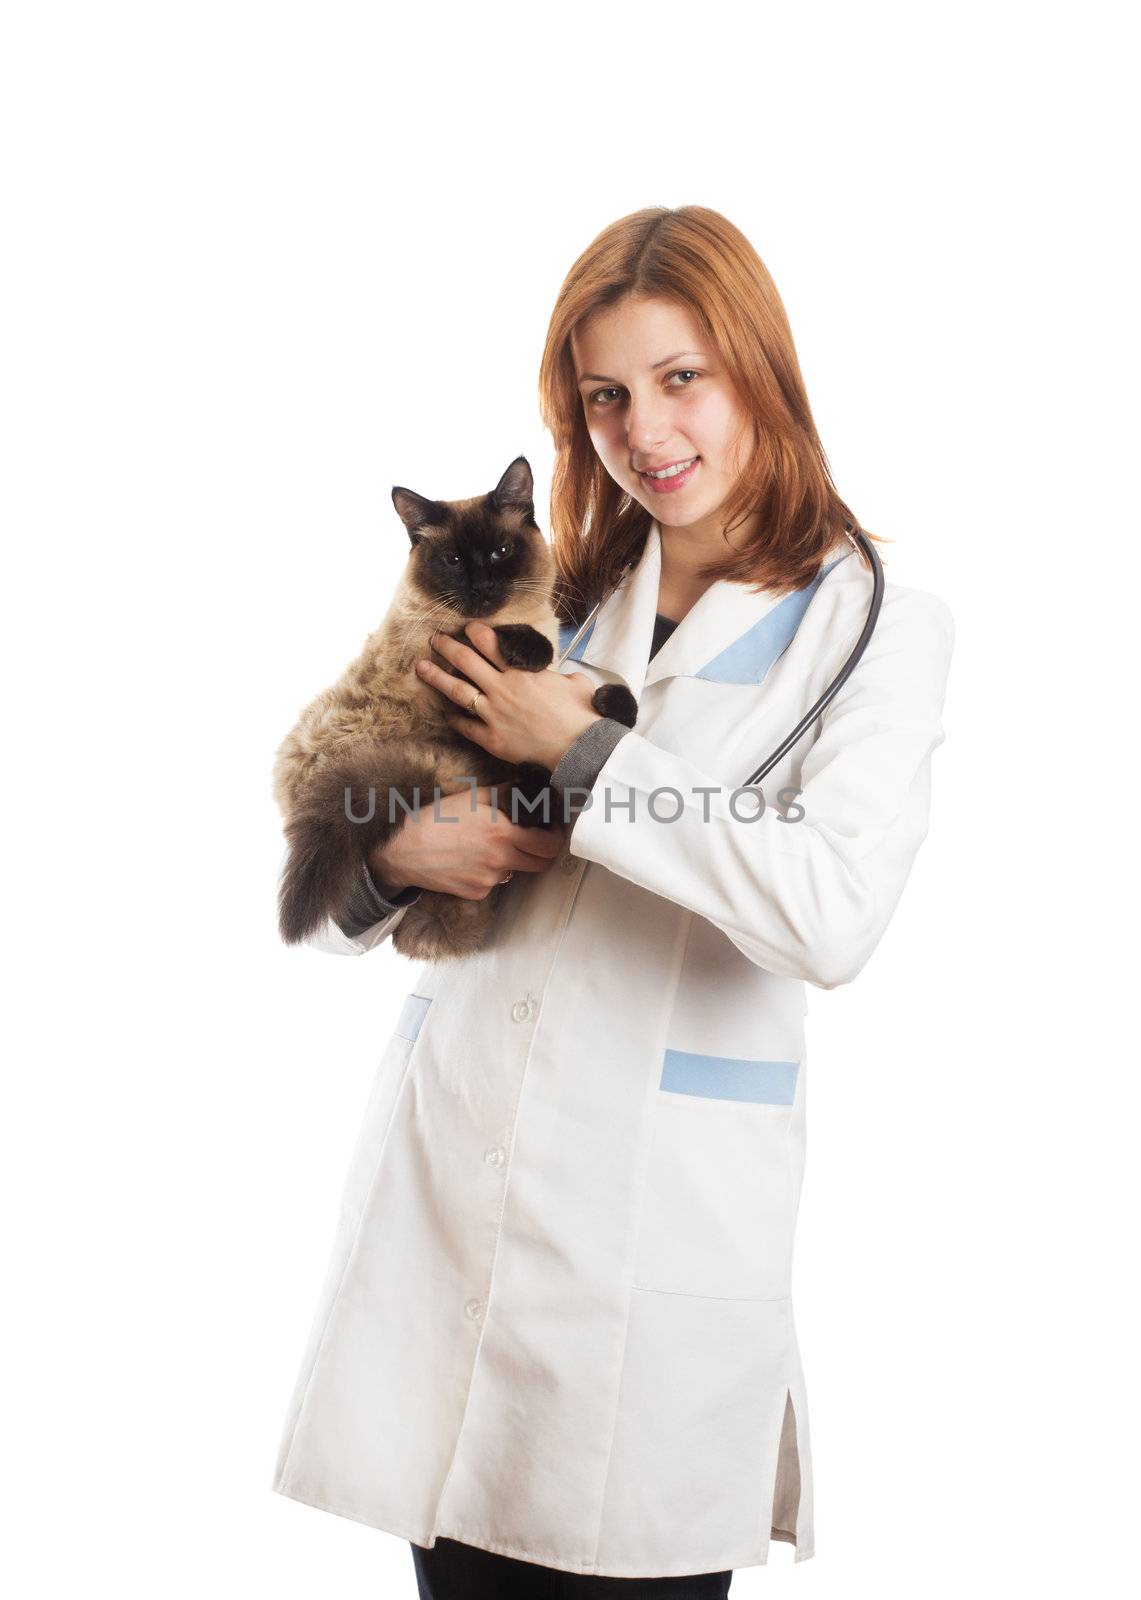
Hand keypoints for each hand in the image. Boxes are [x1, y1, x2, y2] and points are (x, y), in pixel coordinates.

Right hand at [368, 785, 565, 901]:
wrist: (404, 850)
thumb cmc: (435, 819)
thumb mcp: (472, 797)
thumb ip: (505, 795)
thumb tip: (526, 791)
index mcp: (503, 833)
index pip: (549, 846)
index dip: (555, 840)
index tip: (552, 833)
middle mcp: (500, 860)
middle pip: (540, 865)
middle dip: (542, 853)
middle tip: (533, 842)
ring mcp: (489, 880)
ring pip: (514, 872)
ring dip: (510, 861)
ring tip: (485, 846)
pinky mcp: (477, 892)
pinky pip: (493, 883)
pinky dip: (488, 872)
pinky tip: (470, 860)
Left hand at [415, 620, 601, 769]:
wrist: (577, 747)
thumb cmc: (579, 715)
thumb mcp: (577, 684)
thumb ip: (565, 677)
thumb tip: (567, 678)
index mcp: (522, 672)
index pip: (490, 644)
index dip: (475, 632)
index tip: (466, 627)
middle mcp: (502, 689)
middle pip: (466, 661)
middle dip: (447, 647)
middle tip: (434, 639)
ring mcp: (493, 714)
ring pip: (457, 691)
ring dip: (437, 677)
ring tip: (422, 668)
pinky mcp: (492, 738)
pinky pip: (466, 726)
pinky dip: (454, 719)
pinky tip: (446, 714)